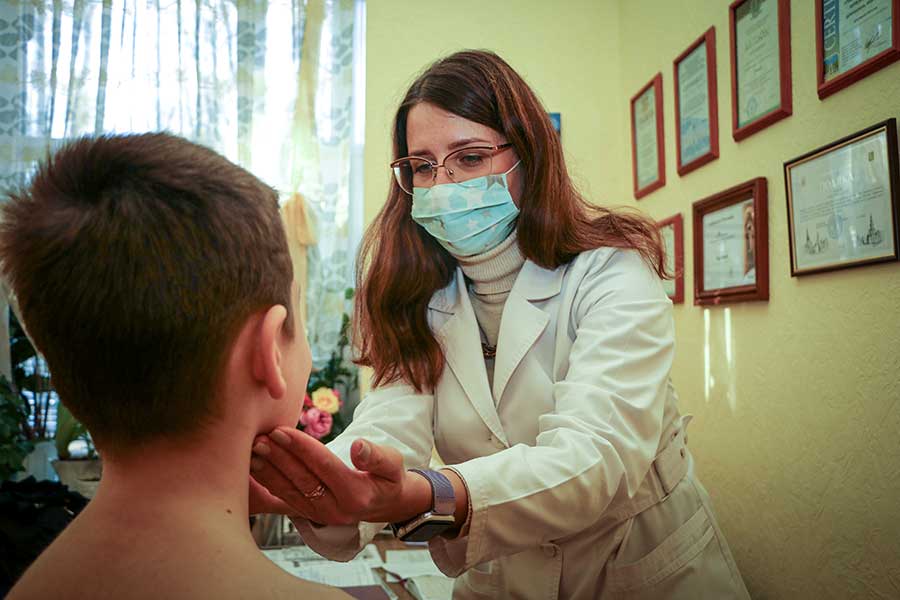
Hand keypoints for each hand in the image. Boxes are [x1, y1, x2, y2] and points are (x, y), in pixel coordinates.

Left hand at [250, 427, 431, 525]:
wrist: (386, 504)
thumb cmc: (389, 478)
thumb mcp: (394, 465)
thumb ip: (377, 456)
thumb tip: (359, 446)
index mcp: (356, 495)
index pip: (323, 466)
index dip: (301, 448)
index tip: (281, 430)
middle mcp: (334, 509)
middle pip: (301, 479)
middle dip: (278, 457)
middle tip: (259, 438)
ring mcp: (319, 515)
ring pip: (289, 491)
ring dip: (268, 470)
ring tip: (253, 450)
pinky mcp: (308, 515)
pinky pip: (284, 499)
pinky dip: (267, 482)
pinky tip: (255, 467)